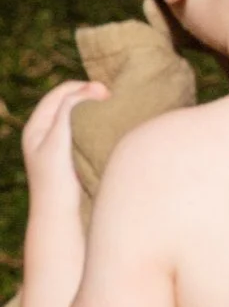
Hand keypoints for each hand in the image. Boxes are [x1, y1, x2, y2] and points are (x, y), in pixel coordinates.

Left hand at [21, 79, 103, 206]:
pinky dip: (99, 129)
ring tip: (114, 112)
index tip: (106, 91)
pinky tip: (112, 132)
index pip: (60, 94)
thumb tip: (91, 88)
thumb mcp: (58, 141)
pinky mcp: (74, 159)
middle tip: (113, 99)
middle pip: (70, 104)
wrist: (60, 219)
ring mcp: (60, 147)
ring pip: (80, 119)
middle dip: (91, 98)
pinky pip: (87, 134)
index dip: (82, 87)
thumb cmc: (56, 181)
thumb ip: (69, 111)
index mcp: (36, 127)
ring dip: (96, 113)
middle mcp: (46, 135)